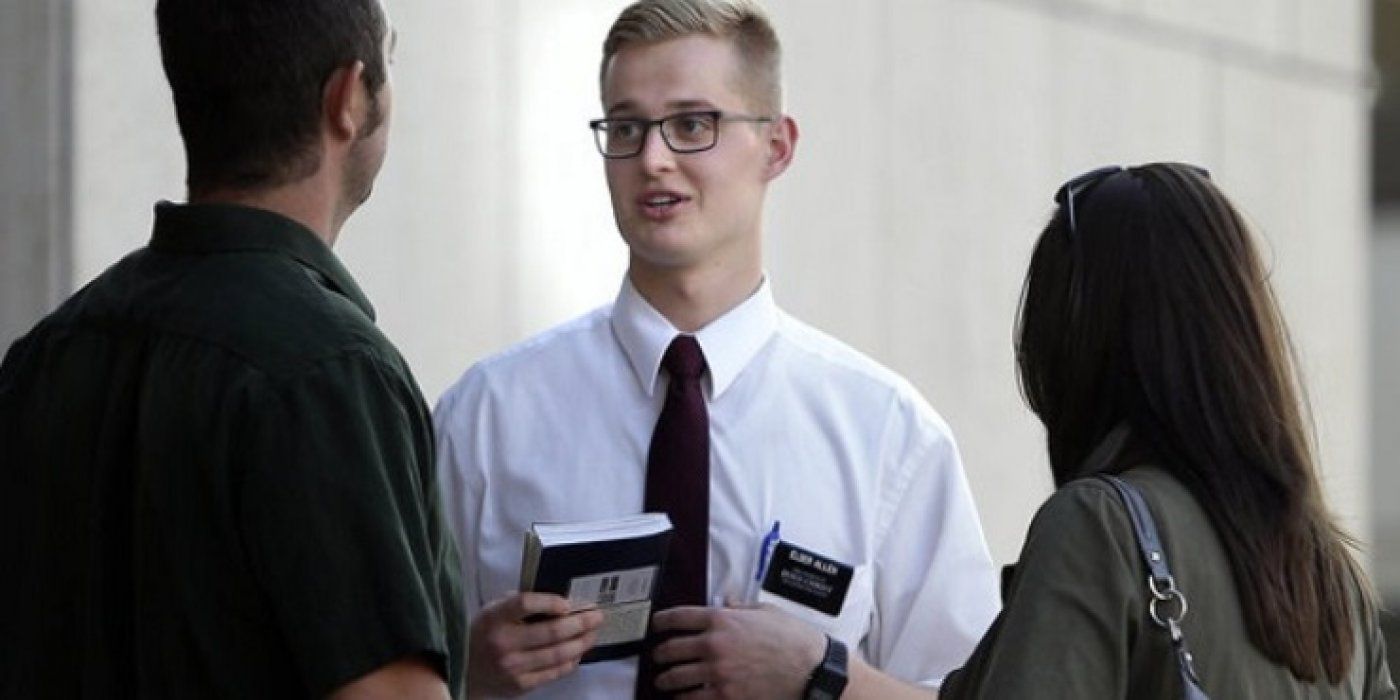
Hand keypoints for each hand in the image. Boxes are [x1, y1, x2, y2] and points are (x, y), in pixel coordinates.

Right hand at [466, 592, 604, 697]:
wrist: (463, 670)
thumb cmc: (484, 634)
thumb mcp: (493, 611)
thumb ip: (519, 604)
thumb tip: (560, 602)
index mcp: (494, 618)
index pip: (525, 604)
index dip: (550, 602)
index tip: (568, 603)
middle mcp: (503, 643)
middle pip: (550, 631)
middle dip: (580, 622)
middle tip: (597, 616)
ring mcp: (512, 667)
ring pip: (557, 654)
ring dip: (581, 642)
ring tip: (593, 634)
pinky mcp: (519, 685)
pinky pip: (553, 672)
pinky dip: (570, 661)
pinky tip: (578, 653)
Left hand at [649, 600, 826, 698]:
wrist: (810, 669)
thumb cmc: (792, 638)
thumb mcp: (765, 611)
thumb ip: (740, 607)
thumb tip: (727, 600)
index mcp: (721, 620)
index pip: (678, 617)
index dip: (661, 621)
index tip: (656, 625)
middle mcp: (713, 644)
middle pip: (671, 649)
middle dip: (660, 653)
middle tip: (658, 656)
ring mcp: (717, 672)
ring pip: (675, 677)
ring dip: (665, 679)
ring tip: (663, 681)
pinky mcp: (725, 695)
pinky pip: (691, 699)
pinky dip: (683, 698)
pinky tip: (681, 697)